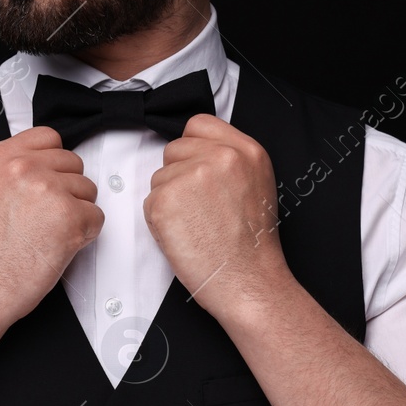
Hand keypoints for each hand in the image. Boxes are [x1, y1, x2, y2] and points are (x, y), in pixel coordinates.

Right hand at [0, 126, 103, 325]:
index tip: (48, 180)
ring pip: (87, 189)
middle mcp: (23, 167)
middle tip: (45, 216)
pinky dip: (85, 234)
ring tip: (47, 233)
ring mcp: (48, 188)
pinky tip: (58, 244)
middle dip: (66, 188)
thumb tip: (39, 166)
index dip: (53, 162)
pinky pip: (96, 216)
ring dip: (76, 211)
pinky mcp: (70, 215)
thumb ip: (9, 171)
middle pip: (72, 162)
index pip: (48, 137)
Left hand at [144, 113, 291, 321]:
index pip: (198, 125)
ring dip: (169, 198)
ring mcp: (190, 176)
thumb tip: (197, 151)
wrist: (248, 280)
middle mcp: (219, 156)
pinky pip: (149, 201)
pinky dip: (159, 220)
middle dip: (179, 175)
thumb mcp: (256, 184)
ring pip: (159, 176)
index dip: (193, 148)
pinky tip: (184, 234)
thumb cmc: (250, 244)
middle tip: (200, 207)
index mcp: (245, 150)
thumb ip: (228, 160)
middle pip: (174, 149)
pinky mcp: (165, 200)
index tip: (197, 170)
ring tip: (196, 223)